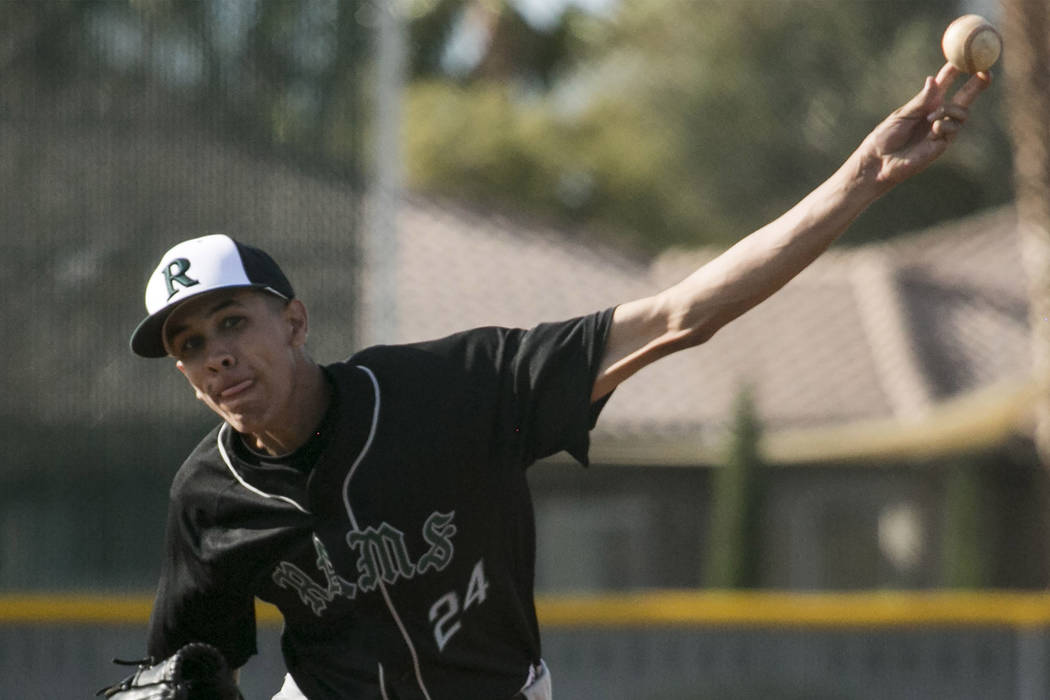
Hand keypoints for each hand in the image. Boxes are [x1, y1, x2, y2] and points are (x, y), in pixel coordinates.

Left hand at [861, 63, 989, 185]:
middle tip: (987, 73)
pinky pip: (954, 129)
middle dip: (977, 84)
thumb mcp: (903, 114)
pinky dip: (945, 125)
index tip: (966, 56)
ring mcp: (942, 129)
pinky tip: (933, 130)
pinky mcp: (942, 143)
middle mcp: (937, 113)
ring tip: (931, 118)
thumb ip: (921, 100)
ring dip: (949, 111)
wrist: (880, 161)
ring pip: (962, 112)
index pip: (946, 82)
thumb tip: (933, 80)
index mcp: (926, 102)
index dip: (956, 70)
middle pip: (964, 96)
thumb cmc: (885, 136)